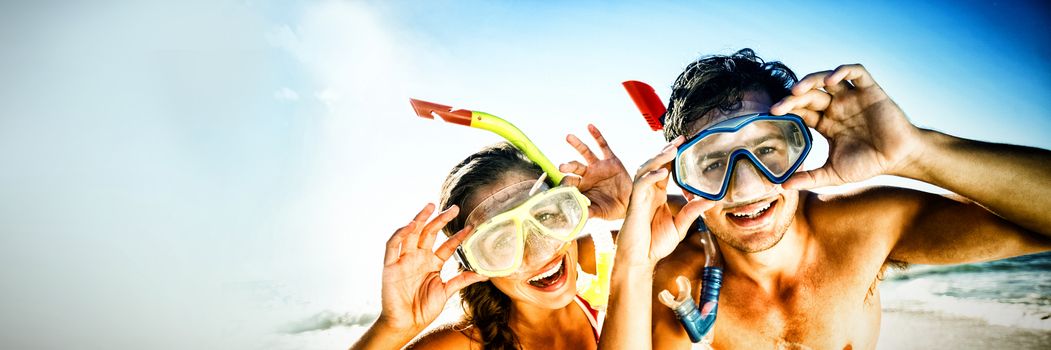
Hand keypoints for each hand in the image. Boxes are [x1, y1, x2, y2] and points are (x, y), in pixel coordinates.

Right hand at [376, 203, 487, 333]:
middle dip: (440, 219)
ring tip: (431, 206)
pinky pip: (393, 245)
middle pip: (429, 233)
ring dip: (420, 219)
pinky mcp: (390, 265)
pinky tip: (411, 225)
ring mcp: (404, 260)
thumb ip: (462, 280)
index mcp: (432, 263)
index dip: (458, 236)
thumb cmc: (424, 309)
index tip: (471, 227)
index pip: (446, 245)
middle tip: (454, 208)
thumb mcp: (446, 291)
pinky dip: (401, 233)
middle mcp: (418, 258)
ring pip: (411, 233)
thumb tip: (485, 274)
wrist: (406, 324)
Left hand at [559, 124, 631, 219]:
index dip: (564, 184)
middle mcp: (588, 175)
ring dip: (577, 144)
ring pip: (585, 153)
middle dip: (567, 166)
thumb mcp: (600, 211)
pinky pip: (603, 146)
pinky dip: (597, 136)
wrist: (631, 203)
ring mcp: (598, 166)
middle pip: (574, 167)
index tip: (561, 188)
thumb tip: (578, 216)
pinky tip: (589, 126)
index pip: (569, 182)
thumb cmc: (612, 209)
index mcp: (582, 187)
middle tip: (561, 167)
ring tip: (568, 137)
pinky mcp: (610, 160)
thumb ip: (589, 212)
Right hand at [617, 136, 714, 266]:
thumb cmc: (655, 244)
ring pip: (645, 169)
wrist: (640, 259)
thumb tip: (712, 200)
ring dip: (658, 158)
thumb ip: (692, 211)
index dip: (672, 156)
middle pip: (654, 164)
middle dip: (666, 151)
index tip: (685, 143)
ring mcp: (640, 197)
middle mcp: (647, 193)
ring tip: (672, 150)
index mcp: (657, 195)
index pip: (665, 170)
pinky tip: (662, 172)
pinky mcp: (635, 204)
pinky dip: (651, 176)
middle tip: (680, 139)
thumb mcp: (680, 226)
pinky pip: (640, 185)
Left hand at [770, 64, 922, 189]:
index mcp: (825, 123)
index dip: (787, 111)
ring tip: (796, 90)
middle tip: (777, 108)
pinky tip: (831, 80)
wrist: (898, 158)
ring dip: (810, 80)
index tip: (771, 117)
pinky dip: (842, 71)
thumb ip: (810, 178)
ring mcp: (852, 97)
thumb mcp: (833, 174)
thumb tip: (782, 186)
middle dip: (791, 99)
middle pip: (808, 94)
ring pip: (826, 79)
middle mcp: (835, 107)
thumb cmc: (867, 164)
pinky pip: (855, 72)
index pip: (800, 111)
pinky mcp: (870, 90)